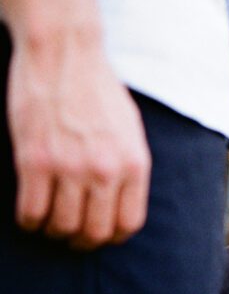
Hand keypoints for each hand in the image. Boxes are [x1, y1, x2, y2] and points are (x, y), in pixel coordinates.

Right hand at [8, 32, 151, 248]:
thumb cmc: (97, 89)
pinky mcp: (34, 160)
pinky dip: (29, 220)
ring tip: (48, 222)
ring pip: (62, 226)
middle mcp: (106, 171)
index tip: (99, 234)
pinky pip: (31, 210)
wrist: (64, 53)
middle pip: (95, 232)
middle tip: (70, 235)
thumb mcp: (130, 129)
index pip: (128, 223)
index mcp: (134, 164)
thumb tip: (122, 198)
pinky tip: (29, 214)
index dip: (112, 237)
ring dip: (53, 231)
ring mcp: (69, 167)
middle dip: (82, 241)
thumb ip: (128, 165)